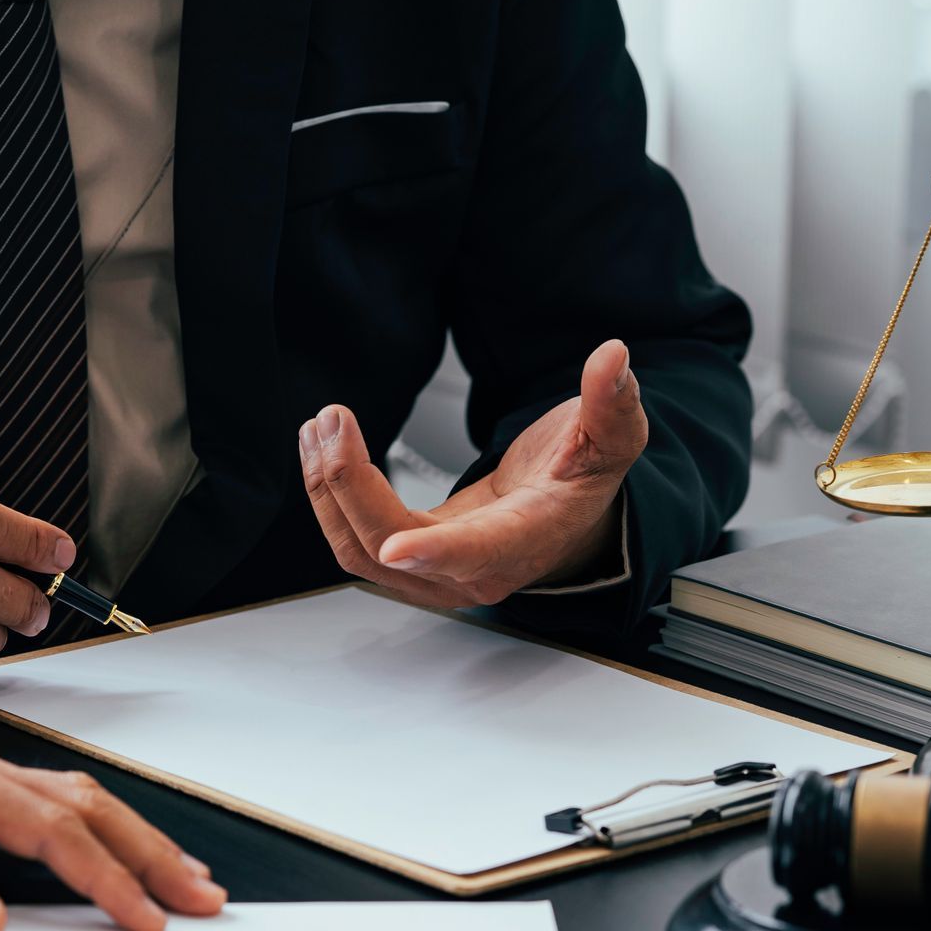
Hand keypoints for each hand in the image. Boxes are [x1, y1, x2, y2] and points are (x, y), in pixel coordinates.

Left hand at [0, 728, 226, 930]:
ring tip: (184, 877)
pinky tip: (122, 853)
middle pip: (89, 805)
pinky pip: (56, 803)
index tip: (144, 917)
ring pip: (81, 799)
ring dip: (137, 838)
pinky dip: (103, 829)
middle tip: (200, 895)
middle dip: (151, 852)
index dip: (106, 876)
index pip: (52, 830)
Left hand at [299, 338, 645, 605]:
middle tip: (331, 420)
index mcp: (526, 539)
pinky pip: (357, 541)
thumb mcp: (610, 437)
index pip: (479, 552)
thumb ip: (611, 402)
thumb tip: (613, 357)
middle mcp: (476, 570)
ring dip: (328, 492)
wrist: (564, 515)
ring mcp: (438, 573)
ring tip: (317, 429)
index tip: (397, 544)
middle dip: (349, 486)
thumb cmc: (582, 478)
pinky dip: (332, 498)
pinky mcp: (411, 559)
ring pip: (361, 551)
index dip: (437, 552)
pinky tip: (321, 451)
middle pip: (392, 551)